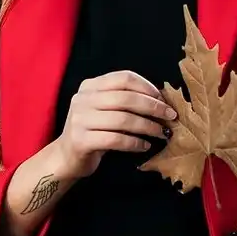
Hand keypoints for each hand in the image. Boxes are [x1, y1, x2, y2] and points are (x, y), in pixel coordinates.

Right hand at [53, 70, 176, 179]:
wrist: (66, 157)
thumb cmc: (93, 132)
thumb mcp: (104, 110)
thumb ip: (124, 101)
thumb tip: (161, 100)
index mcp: (90, 86)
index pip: (123, 78)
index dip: (147, 87)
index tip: (163, 99)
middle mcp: (82, 99)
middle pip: (126, 98)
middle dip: (153, 107)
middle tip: (170, 116)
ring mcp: (79, 119)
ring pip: (123, 119)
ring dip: (148, 126)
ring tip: (161, 133)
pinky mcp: (81, 140)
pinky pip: (115, 139)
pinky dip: (135, 143)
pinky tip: (144, 146)